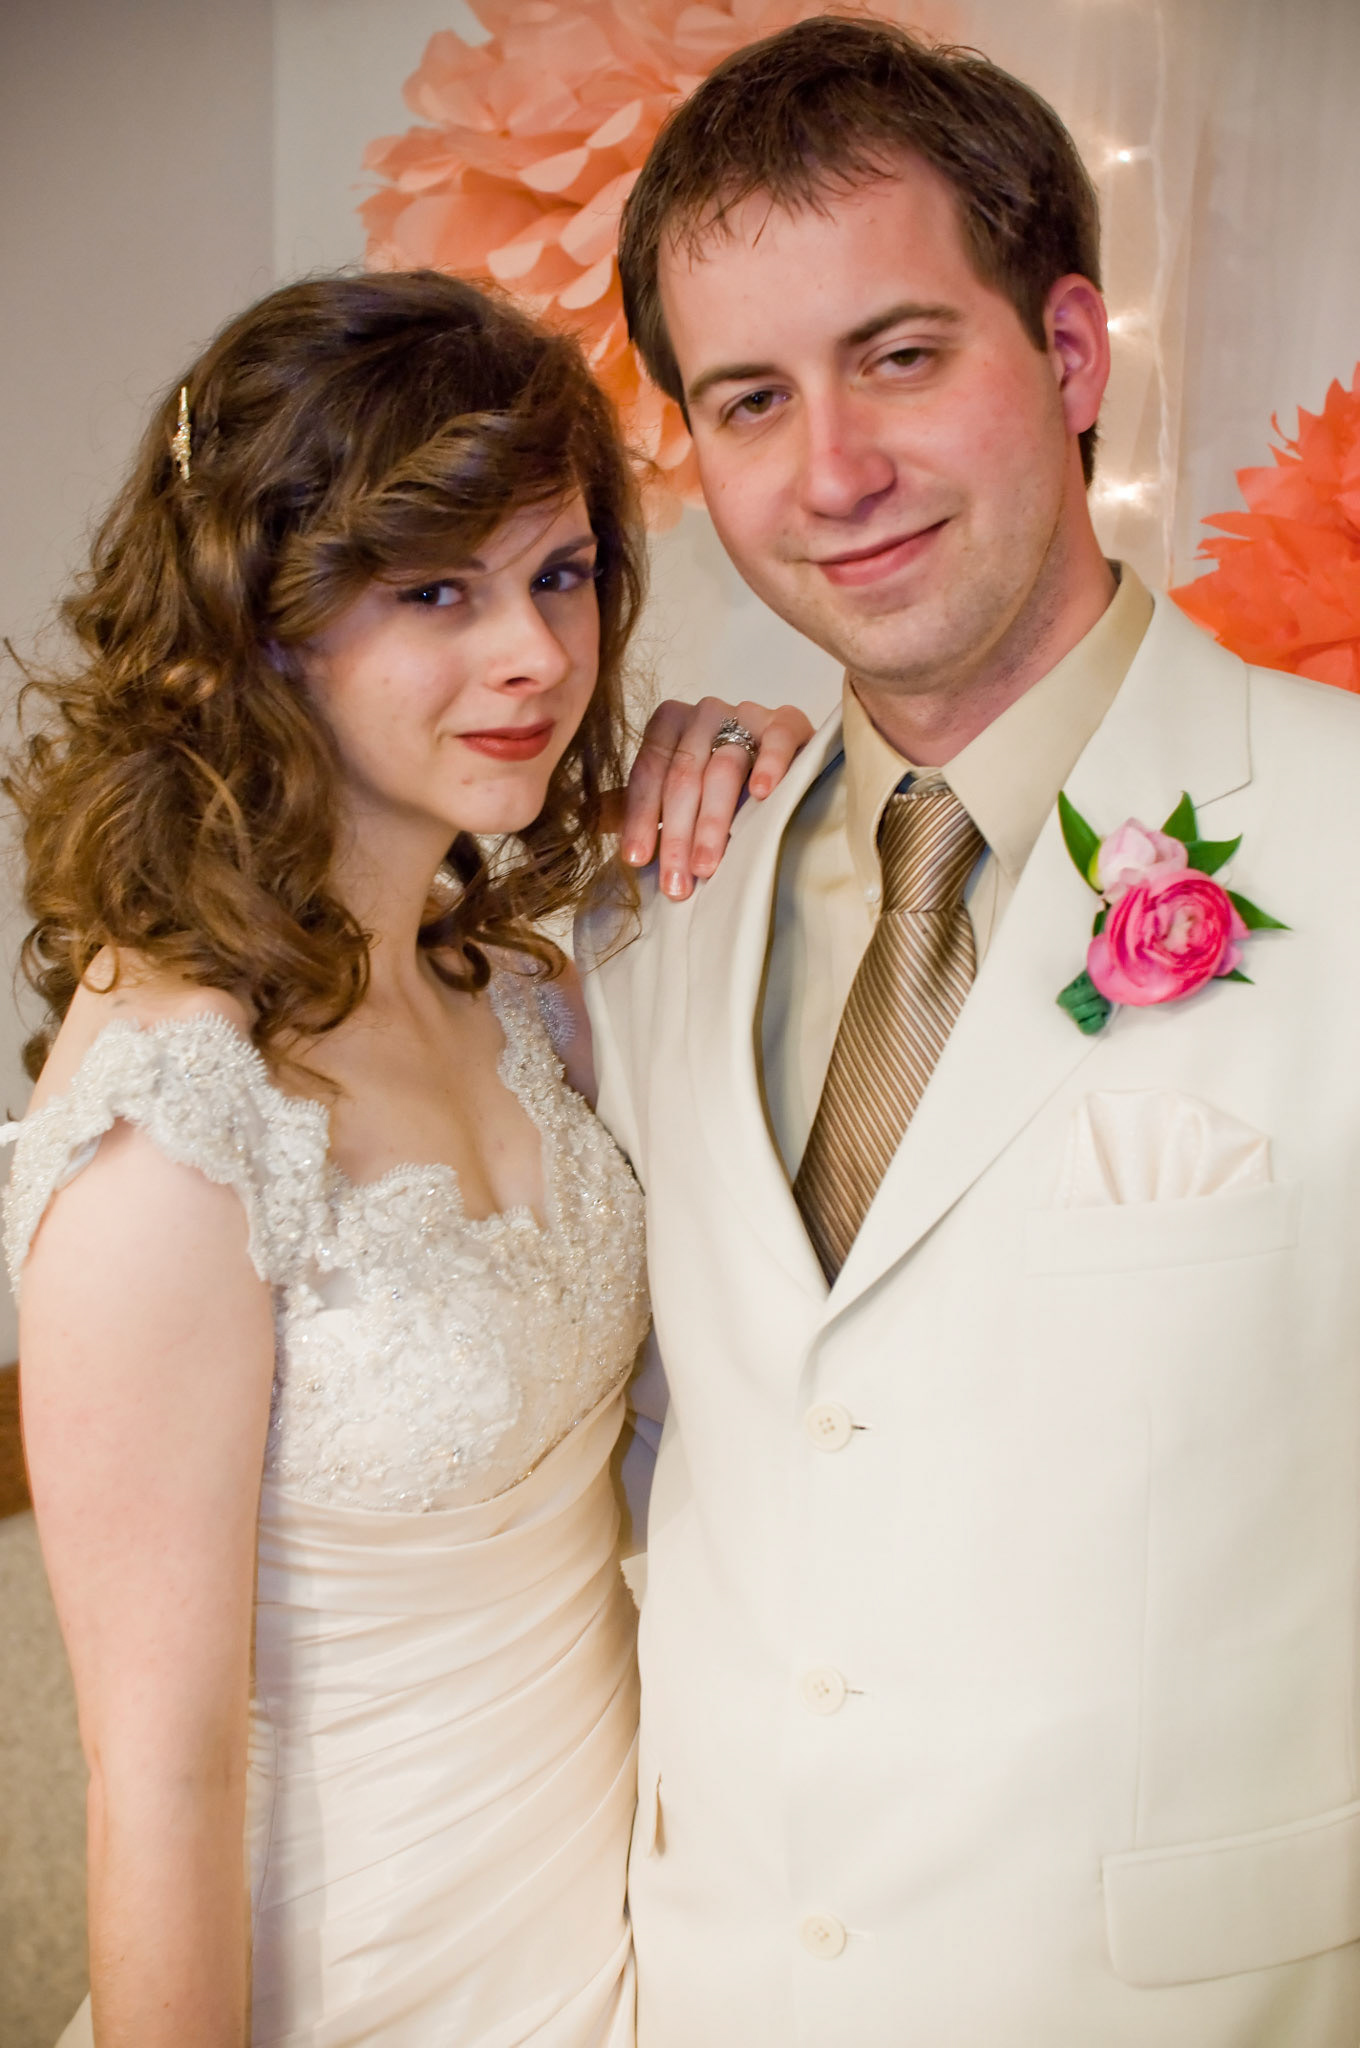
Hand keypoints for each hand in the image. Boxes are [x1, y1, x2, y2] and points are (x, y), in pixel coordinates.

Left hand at [620, 697, 814, 899]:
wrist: (780, 767)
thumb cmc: (719, 786)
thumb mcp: (673, 794)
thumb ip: (637, 804)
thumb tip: (589, 822)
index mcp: (669, 723)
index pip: (648, 770)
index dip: (640, 817)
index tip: (637, 861)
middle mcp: (705, 712)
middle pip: (683, 773)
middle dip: (676, 833)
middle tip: (676, 883)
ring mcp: (748, 713)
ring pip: (725, 766)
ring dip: (713, 821)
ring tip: (706, 866)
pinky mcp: (789, 723)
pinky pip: (778, 738)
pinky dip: (770, 764)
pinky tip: (761, 794)